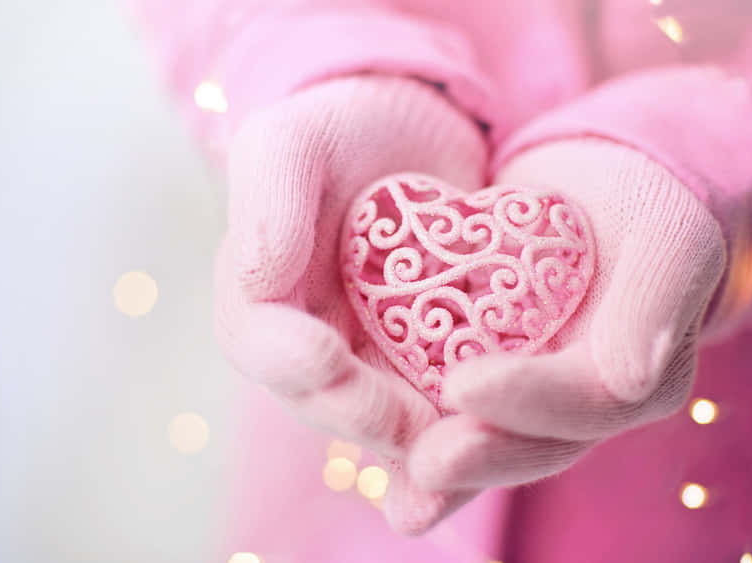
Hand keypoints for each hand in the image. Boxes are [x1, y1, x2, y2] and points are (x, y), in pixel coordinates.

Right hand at [213, 75, 487, 532]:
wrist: (412, 133)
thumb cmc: (341, 128)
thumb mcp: (294, 142)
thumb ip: (268, 201)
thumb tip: (257, 281)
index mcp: (258, 296)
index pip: (260, 343)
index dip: (290, 359)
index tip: (329, 358)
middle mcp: (307, 343)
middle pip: (325, 400)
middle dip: (365, 417)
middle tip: (413, 425)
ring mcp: (367, 361)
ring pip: (384, 420)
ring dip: (418, 448)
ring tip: (458, 459)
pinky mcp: (423, 364)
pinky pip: (438, 407)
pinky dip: (461, 434)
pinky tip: (494, 448)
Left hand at [407, 140, 725, 500]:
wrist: (597, 185)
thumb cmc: (642, 199)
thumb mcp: (665, 232)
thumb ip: (656, 298)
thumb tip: (630, 380)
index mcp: (642, 375)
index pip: (592, 400)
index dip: (532, 398)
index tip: (466, 386)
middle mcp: (589, 402)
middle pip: (538, 443)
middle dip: (483, 455)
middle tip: (427, 463)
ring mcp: (539, 397)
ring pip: (495, 442)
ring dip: (451, 465)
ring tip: (401, 478)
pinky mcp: (495, 381)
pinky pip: (459, 417)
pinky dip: (426, 436)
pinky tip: (386, 470)